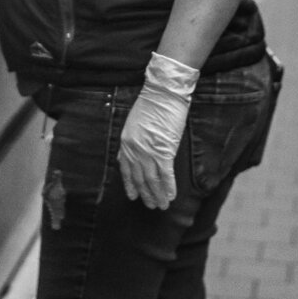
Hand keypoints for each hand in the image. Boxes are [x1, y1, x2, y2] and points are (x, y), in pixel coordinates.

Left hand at [117, 53, 197, 209]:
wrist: (163, 92)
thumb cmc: (151, 104)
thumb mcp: (134, 123)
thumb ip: (132, 140)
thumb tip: (132, 154)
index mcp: (126, 142)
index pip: (126, 169)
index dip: (130, 184)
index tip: (133, 196)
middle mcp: (135, 150)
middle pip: (139, 178)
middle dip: (145, 194)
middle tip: (151, 206)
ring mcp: (148, 151)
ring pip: (152, 180)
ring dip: (158, 195)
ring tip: (162, 206)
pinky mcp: (163, 150)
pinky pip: (166, 175)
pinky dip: (169, 187)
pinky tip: (171, 196)